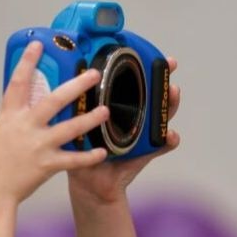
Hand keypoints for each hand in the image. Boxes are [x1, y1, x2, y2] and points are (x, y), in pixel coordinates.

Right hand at [0, 41, 110, 203]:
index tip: (39, 45)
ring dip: (90, 119)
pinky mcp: (47, 165)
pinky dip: (88, 157)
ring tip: (106, 110)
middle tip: (93, 74)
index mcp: (8, 117)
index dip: (28, 61)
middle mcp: (26, 127)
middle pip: (54, 100)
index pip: (18, 82)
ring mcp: (38, 146)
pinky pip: (73, 160)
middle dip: (75, 85)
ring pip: (70, 128)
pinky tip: (103, 151)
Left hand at [67, 57, 181, 204]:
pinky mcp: (147, 152)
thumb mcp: (76, 123)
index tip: (152, 53)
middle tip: (169, 67)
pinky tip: (170, 134)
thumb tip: (64, 78)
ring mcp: (143, 133)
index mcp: (116, 106)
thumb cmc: (81, 150)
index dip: (145, 67)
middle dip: (163, 78)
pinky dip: (169, 140)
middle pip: (153, 94)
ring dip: (170, 103)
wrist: (88, 182)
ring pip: (162, 115)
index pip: (133, 83)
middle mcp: (133, 117)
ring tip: (173, 92)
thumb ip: (73, 105)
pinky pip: (162, 145)